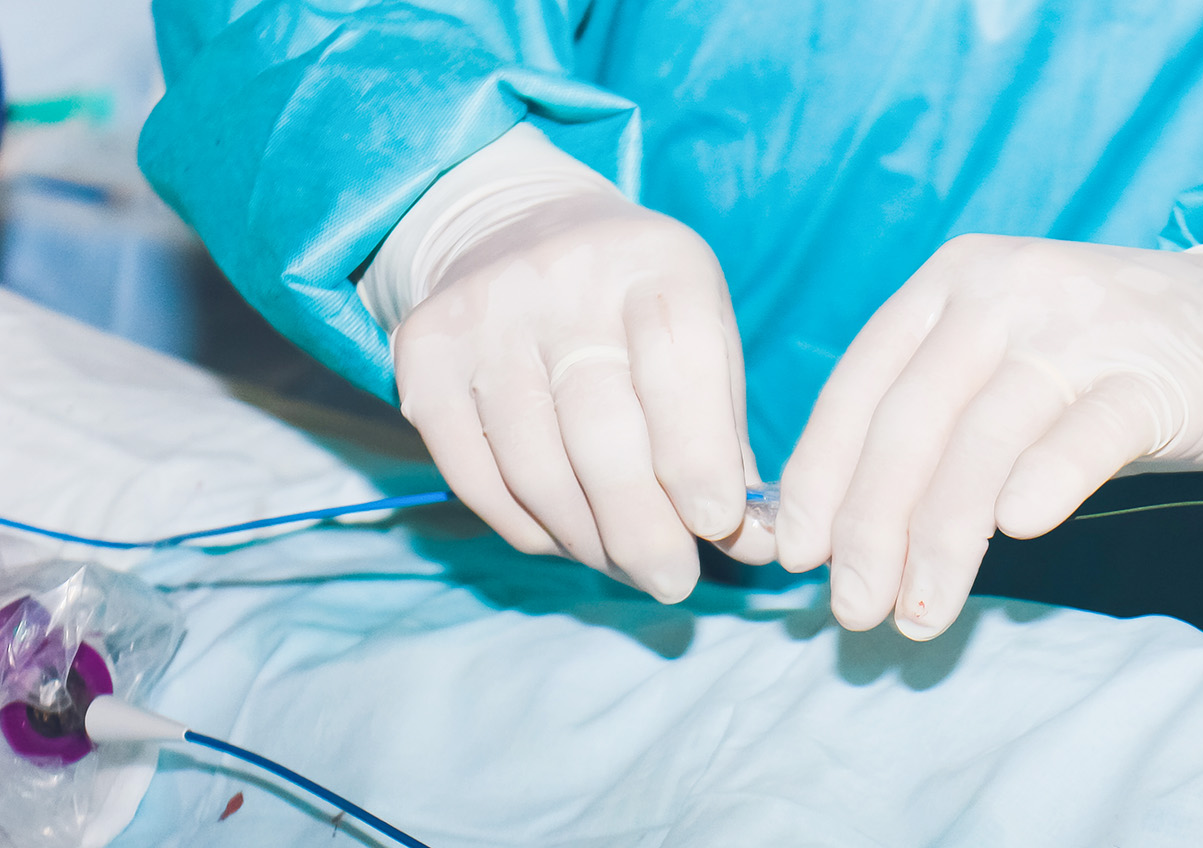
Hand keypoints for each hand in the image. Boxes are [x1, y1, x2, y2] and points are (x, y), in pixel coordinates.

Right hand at [392, 194, 769, 601]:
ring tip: (627, 565)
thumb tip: (755, 544)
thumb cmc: (636, 306)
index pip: (680, 366)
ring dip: (589, 540)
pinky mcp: (423, 357)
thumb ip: (726, 437)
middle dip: (643, 528)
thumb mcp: (701, 337)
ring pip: (537, 469)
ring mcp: (484, 317)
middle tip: (674, 581)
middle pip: (601, 432)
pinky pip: (478, 477)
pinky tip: (569, 539)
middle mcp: (563, 278)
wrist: (515, 227)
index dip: (699, 456)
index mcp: (655, 264)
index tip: (717, 525)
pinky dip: (530, 528)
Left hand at [776, 234, 1202, 638]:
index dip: (819, 476)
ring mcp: (1083, 328)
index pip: (860, 385)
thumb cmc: (1105, 359)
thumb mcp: (1004, 358)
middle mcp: (1006, 291)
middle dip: (870, 527)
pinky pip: (1086, 435)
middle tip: (853, 609)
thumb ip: (931, 418)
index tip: (798, 555)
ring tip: (921, 613)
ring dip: (942, 540)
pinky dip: (1045, 483)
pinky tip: (1018, 534)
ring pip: (985, 440)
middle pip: (912, 421)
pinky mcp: (1156, 376)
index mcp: (951, 283)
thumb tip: (838, 529)